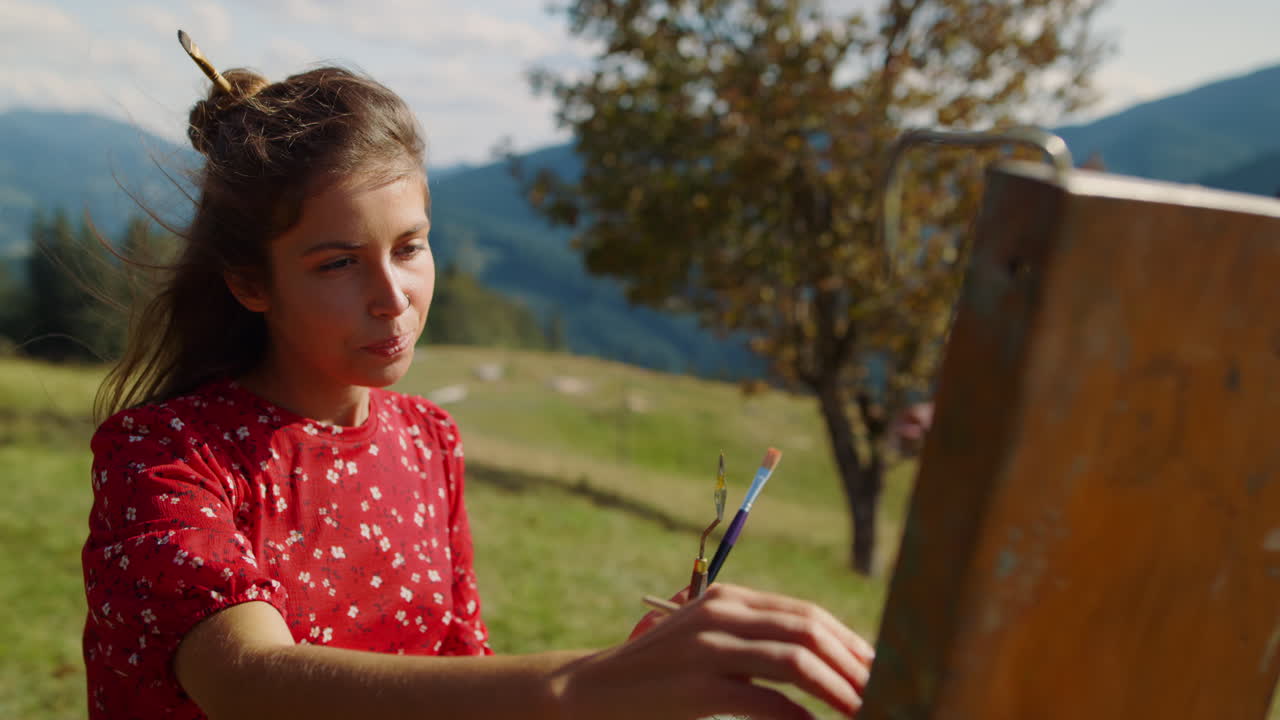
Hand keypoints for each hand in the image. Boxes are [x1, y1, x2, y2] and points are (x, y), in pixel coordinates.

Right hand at [554, 584, 874, 719]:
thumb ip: (754, 644)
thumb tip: (821, 661)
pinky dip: (800, 718)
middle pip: (809, 629)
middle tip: (888, 693)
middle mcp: (722, 613)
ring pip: (796, 661)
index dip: (851, 642)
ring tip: (867, 713)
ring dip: (840, 691)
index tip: (882, 671)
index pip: (807, 613)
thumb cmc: (659, 677)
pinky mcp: (698, 685)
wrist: (591, 693)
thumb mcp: (707, 645)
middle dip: (855, 664)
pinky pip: (766, 700)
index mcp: (729, 600)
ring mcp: (708, 647)